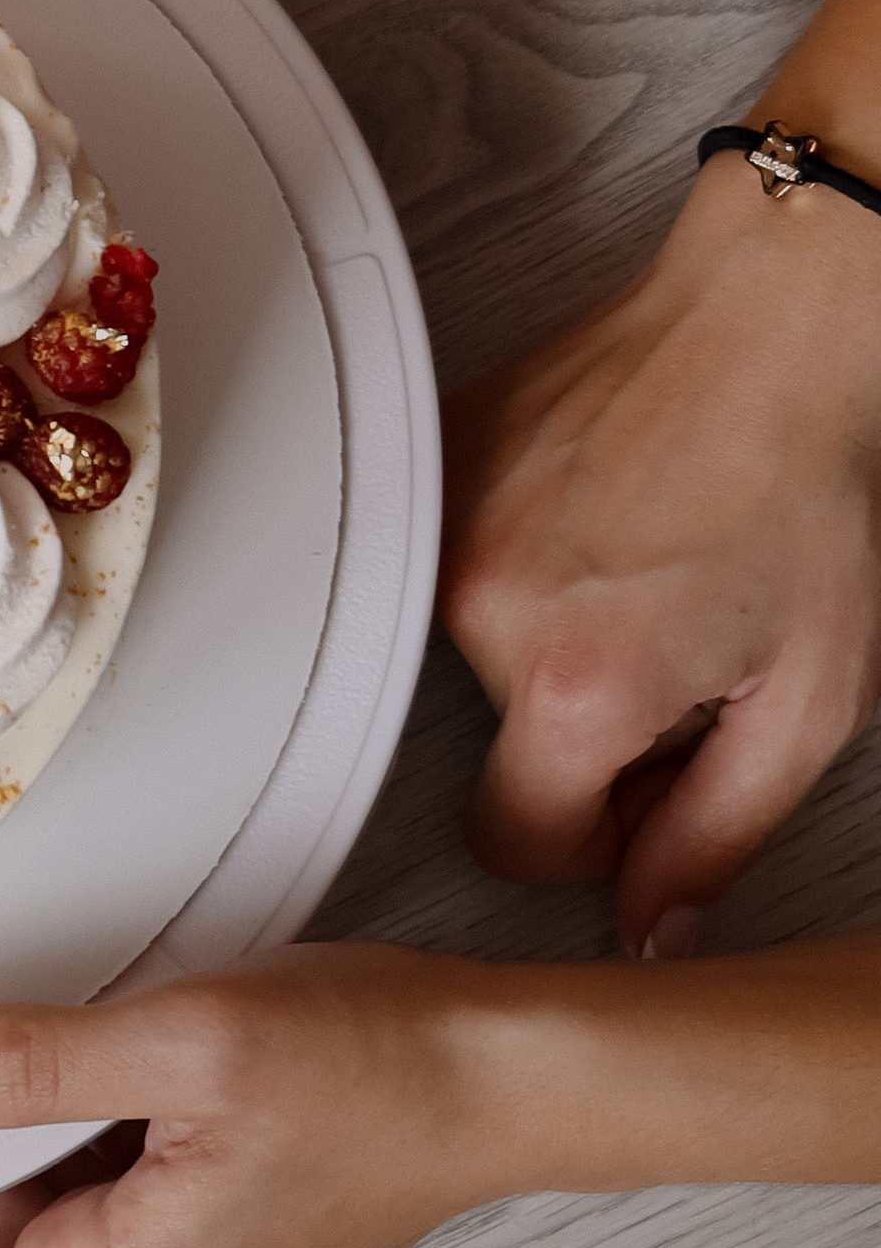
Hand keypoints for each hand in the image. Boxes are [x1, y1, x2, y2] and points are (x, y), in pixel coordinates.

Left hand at [0, 947, 527, 1247]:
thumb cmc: (373, 1063)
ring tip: (55, 1024)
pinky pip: (107, 1184)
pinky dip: (81, 1118)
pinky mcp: (221, 1221)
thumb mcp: (181, 1040)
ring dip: (19, 1126)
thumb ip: (32, 1070)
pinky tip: (120, 1039)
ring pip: (43, 1211)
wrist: (504, 1077)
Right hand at [443, 57, 880, 957]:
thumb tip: (649, 925)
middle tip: (677, 657)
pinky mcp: (437, 458)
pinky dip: (528, 563)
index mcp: (576, 679)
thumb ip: (715, 839)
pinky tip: (604, 518)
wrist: (770, 321)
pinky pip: (461, 563)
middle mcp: (483, 600)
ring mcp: (446, 519)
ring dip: (555, 641)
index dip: (595, 843)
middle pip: (503, 744)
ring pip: (482, 656)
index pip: (515, 846)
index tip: (646, 793)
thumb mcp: (810, 703)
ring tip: (645, 571)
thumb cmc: (804, 482)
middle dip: (585, 730)